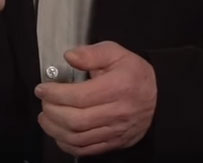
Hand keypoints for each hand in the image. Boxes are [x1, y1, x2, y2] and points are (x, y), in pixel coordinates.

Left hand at [34, 40, 156, 156]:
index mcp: (119, 87)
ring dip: (55, 129)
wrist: (159, 97)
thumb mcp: (116, 53)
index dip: (55, 93)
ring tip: (45, 117)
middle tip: (43, 102)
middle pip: (76, 120)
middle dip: (52, 111)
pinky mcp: (115, 142)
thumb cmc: (134, 74)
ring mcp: (117, 130)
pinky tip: (58, 133)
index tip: (42, 88)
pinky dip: (67, 144)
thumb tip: (70, 56)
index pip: (80, 96)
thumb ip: (91, 53)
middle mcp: (118, 112)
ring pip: (79, 137)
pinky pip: (87, 149)